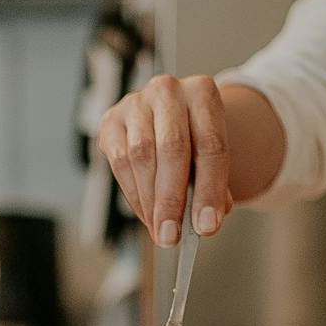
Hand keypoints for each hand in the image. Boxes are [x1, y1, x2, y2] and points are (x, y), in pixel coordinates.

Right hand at [97, 72, 232, 245]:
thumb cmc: (195, 138)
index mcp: (203, 92)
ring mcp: (135, 103)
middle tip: (172, 236)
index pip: (210, 145)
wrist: (171, 115)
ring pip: (141, 156)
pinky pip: (119, 162)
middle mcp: (168, 90)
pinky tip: (145, 213)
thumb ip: (215, 184)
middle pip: (172, 148)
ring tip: (160, 229)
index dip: (209, 189)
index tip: (206, 226)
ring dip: (150, 201)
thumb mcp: (213, 155)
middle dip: (172, 200)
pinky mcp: (111, 120)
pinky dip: (133, 194)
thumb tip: (204, 221)